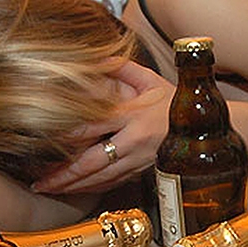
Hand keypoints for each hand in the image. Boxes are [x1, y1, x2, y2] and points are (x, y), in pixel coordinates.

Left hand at [32, 61, 174, 193]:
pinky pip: (113, 183)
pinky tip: (77, 190)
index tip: (45, 140)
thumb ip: (123, 68)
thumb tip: (98, 56)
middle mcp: (134, 142)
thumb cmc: (178, 103)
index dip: (67, 136)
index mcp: (133, 117)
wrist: (206, 129)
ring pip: (100, 179)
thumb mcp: (152, 80)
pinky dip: (92, 189)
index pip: (93, 128)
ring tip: (52, 189)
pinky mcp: (143, 171)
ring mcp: (139, 161)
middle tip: (41, 182)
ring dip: (74, 186)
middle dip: (64, 174)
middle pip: (92, 162)